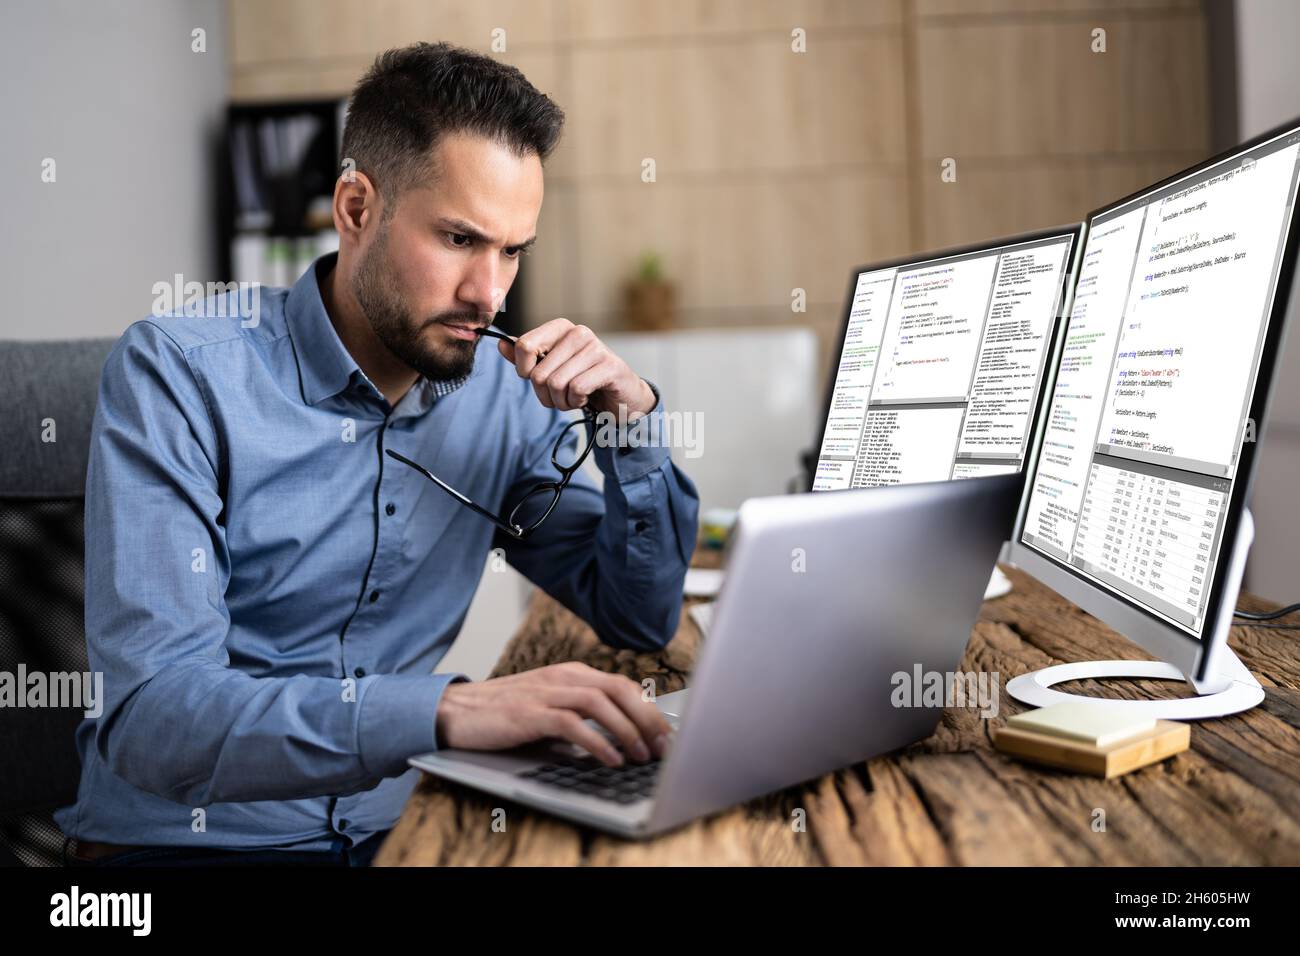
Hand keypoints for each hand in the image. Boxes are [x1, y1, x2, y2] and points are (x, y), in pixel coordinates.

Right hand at [435, 662, 673, 765]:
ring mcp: (546, 692)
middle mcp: (563, 677)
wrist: (456, 710)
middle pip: (619, 689)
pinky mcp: (529, 713)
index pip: (622, 685)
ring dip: (627, 730)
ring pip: (600, 703)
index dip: (650, 709)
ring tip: (641, 755)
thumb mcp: (549, 710)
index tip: (666, 735)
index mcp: (571, 673)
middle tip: (664, 748)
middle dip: (648, 719)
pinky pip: (572, 724)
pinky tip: (609, 759)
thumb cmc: (504, 713)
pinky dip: (596, 742)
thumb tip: (617, 742)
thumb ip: (580, 719)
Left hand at [497, 318, 655, 417]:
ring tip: (574, 398)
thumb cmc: (583, 381)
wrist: (622, 396)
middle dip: (545, 394)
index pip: (524, 346)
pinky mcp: (610, 366)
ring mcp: (596, 348)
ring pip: (556, 384)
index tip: (536, 379)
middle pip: (539, 372)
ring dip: (562, 401)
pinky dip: (577, 401)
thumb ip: (527, 357)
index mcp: (561, 328)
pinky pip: (577, 389)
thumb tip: (500, 344)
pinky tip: (586, 398)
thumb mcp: (551, 368)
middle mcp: (578, 332)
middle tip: (560, 396)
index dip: (524, 371)